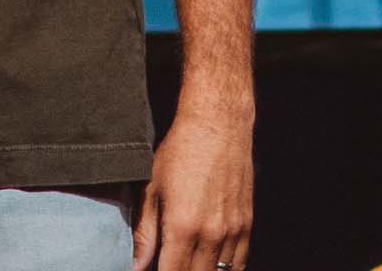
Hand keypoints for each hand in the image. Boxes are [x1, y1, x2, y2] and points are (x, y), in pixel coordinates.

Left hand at [131, 111, 252, 270]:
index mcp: (183, 228)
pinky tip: (210, 265)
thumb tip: (135, 265)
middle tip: (167, 264)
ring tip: (186, 263)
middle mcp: (211, 236)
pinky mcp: (246, 227)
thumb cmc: (179, 152)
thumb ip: (144, 232)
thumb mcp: (151, 188)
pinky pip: (239, 265)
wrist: (217, 125)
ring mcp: (233, 233)